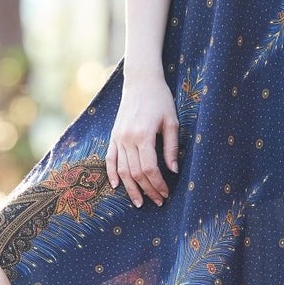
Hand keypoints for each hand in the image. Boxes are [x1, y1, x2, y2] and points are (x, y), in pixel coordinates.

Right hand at [108, 67, 179, 206]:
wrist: (141, 82)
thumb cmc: (160, 100)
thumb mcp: (172, 122)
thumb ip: (171, 147)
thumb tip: (173, 171)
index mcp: (143, 135)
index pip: (149, 168)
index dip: (158, 184)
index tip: (166, 194)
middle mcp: (127, 138)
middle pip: (136, 173)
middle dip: (147, 190)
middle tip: (158, 201)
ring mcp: (118, 138)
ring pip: (122, 170)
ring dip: (131, 188)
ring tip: (139, 202)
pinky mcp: (113, 136)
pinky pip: (110, 159)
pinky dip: (111, 173)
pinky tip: (116, 186)